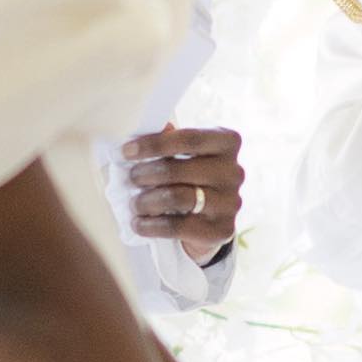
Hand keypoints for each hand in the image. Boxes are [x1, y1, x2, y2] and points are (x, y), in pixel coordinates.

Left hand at [120, 123, 243, 258]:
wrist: (208, 218)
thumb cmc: (189, 177)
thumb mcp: (182, 154)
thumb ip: (168, 141)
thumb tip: (144, 131)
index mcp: (226, 142)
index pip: (189, 139)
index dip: (154, 144)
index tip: (127, 151)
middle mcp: (234, 171)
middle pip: (179, 170)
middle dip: (145, 174)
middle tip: (130, 179)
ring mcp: (231, 202)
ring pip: (179, 198)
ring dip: (147, 200)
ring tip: (134, 203)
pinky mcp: (222, 230)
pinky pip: (180, 227)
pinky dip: (153, 225)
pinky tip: (139, 223)